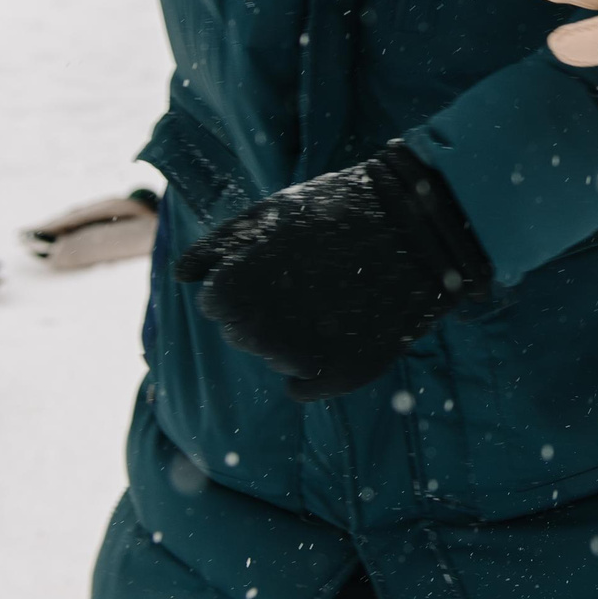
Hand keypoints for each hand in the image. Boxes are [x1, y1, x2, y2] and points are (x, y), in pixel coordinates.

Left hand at [171, 142, 489, 400]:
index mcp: (232, 292)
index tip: (281, 260)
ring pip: (275, 358)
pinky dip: (314, 368)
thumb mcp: (266, 215)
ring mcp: (302, 358)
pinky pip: (304, 386)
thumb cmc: (335, 212)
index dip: (246, 279)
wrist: (417, 225)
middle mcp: (259, 333)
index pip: (216, 304)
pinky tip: (340, 331)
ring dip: (293, 333)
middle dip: (266, 308)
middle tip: (311, 275)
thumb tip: (180, 276)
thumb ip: (216, 248)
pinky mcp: (342, 375)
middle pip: (242, 334)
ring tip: (333, 294)